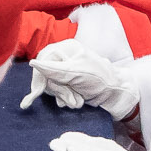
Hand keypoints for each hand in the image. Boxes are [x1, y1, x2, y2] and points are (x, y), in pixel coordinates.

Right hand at [21, 40, 140, 118]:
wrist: (116, 94)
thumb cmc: (100, 79)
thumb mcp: (76, 73)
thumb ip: (53, 69)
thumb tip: (34, 64)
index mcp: (65, 48)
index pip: (43, 60)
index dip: (41, 77)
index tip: (39, 90)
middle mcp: (63, 58)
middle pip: (46, 75)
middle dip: (59, 90)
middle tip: (73, 97)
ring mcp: (65, 71)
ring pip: (51, 86)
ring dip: (64, 96)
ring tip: (78, 100)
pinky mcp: (68, 84)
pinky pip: (57, 93)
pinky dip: (65, 99)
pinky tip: (75, 102)